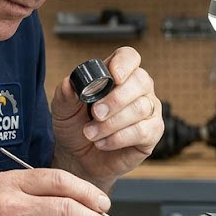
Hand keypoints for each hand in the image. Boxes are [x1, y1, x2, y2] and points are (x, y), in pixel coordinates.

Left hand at [51, 47, 162, 189]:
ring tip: (91, 133)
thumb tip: (69, 83)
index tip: (113, 76)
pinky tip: (103, 142)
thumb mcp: (62, 110)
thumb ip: (65, 95)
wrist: (78, 158)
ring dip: (111, 123)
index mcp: (117, 75)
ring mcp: (148, 110)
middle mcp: (137, 89)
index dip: (124, 63)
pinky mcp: (152, 133)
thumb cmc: (75, 128)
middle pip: (140, 81)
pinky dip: (119, 138)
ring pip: (140, 108)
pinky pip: (143, 131)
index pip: (129, 57)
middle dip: (116, 99)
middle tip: (95, 113)